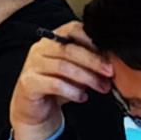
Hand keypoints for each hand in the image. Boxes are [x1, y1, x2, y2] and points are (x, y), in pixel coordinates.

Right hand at [9, 25, 119, 139]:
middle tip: (110, 71)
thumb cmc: (58, 86)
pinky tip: (82, 97)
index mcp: (52, 40)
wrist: (36, 110)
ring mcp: (32, 65)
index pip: (71, 29)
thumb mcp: (76, 72)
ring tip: (101, 87)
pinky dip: (72, 91)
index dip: (90, 38)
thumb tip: (111, 62)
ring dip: (87, 78)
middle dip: (93, 60)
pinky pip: (55, 84)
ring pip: (63, 66)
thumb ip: (89, 63)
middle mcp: (40, 49)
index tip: (108, 51)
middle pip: (69, 49)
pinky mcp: (29, 82)